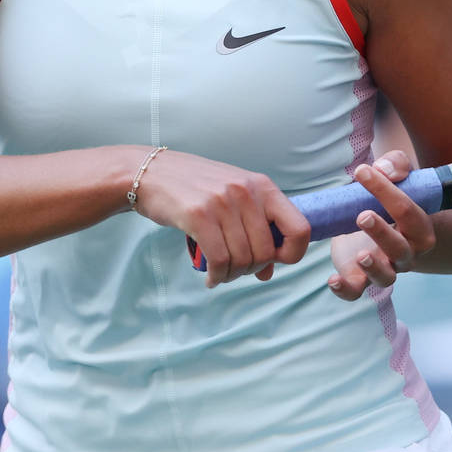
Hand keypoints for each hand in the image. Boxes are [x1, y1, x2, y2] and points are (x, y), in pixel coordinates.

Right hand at [130, 149, 309, 287]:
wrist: (150, 173)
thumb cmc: (195, 188)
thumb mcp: (232, 200)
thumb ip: (254, 231)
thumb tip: (267, 272)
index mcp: (263, 186)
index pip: (300, 229)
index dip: (292, 254)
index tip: (273, 260)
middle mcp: (247, 192)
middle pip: (266, 252)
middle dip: (251, 269)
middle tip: (235, 270)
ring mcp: (223, 202)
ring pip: (243, 259)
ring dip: (232, 276)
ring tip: (221, 274)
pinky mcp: (198, 215)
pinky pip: (219, 260)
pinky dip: (217, 277)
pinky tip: (211, 278)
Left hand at [326, 151, 435, 300]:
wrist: (385, 225)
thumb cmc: (392, 198)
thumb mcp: (398, 175)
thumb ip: (396, 165)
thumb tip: (383, 168)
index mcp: (419, 227)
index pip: (407, 211)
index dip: (386, 191)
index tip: (362, 172)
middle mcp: (407, 252)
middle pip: (400, 248)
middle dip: (382, 232)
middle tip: (362, 215)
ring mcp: (385, 268)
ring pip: (386, 277)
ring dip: (373, 267)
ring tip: (360, 255)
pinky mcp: (361, 277)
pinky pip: (356, 292)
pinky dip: (345, 290)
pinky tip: (332, 280)